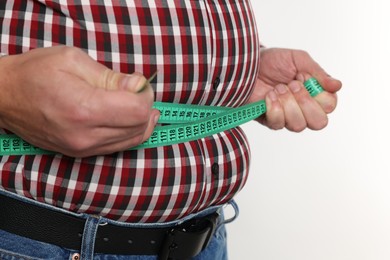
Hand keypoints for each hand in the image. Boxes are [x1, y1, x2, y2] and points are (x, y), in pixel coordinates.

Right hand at [0, 46, 159, 156]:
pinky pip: (116, 146)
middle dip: (146, 107)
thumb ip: (111, 76)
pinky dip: (128, 132)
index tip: (140, 83)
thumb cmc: (35, 73)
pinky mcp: (79, 153)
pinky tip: (126, 117)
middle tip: (139, 91)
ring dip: (141, 122)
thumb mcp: (73, 60)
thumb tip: (139, 85)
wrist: (4, 97)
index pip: (137, 111)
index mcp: (84, 109)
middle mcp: (85, 135)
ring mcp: (82, 148)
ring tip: (137, 103)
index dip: (146, 95)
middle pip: (138, 128)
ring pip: (131, 141)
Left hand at [247, 48, 341, 131]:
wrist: (248, 64)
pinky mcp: (270, 120)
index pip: (330, 106)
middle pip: (319, 122)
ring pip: (298, 125)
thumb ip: (318, 72)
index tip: (304, 78)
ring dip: (288, 104)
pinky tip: (269, 96)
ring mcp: (287, 117)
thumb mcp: (298, 59)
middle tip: (292, 85)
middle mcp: (303, 109)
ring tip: (278, 88)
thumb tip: (337, 85)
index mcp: (315, 94)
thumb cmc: (273, 61)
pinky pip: (278, 124)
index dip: (319, 95)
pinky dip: (274, 108)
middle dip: (306, 103)